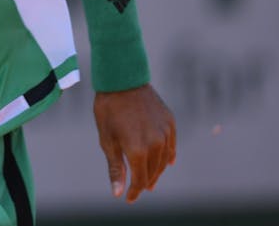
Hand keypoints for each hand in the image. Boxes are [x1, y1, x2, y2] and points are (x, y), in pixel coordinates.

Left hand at [93, 83, 175, 202]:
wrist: (122, 79)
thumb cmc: (109, 110)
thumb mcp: (107, 140)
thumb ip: (116, 168)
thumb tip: (118, 193)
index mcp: (138, 150)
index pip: (140, 180)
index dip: (134, 191)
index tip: (129, 199)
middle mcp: (155, 144)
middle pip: (153, 172)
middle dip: (145, 183)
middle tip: (138, 190)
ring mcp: (165, 132)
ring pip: (164, 160)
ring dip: (157, 171)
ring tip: (151, 179)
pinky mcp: (170, 122)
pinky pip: (171, 145)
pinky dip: (168, 155)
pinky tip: (167, 162)